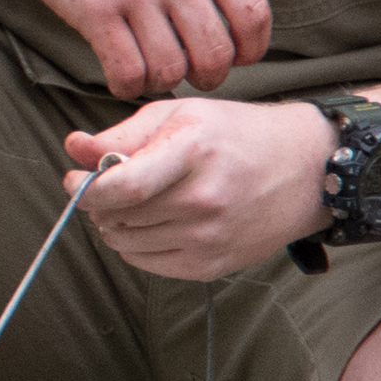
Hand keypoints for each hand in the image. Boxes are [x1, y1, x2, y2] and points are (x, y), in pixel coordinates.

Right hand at [0, 0, 271, 96]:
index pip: (252, 14)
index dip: (250, 49)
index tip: (234, 56)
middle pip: (216, 53)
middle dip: (209, 75)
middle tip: (190, 71)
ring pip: (172, 69)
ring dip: (163, 80)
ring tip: (150, 70)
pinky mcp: (92, 9)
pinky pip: (126, 71)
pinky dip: (127, 84)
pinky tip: (120, 73)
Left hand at [64, 100, 329, 279]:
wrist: (307, 170)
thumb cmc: (238, 134)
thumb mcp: (181, 115)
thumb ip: (122, 135)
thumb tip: (73, 148)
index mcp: (193, 152)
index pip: (122, 186)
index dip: (87, 188)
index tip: (75, 180)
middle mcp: (203, 200)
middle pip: (118, 216)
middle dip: (100, 202)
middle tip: (111, 186)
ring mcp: (210, 237)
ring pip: (125, 243)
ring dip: (115, 224)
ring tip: (135, 202)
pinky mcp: (213, 265)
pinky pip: (147, 263)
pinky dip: (136, 246)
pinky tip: (154, 222)